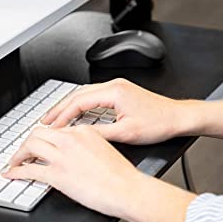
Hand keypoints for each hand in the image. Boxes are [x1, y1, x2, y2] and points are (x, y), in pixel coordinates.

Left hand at [3, 125, 141, 216]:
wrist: (127, 189)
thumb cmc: (121, 174)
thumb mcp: (105, 149)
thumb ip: (87, 146)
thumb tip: (74, 154)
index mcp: (84, 132)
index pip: (56, 130)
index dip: (46, 138)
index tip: (42, 144)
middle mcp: (71, 140)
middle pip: (39, 133)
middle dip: (28, 142)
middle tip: (24, 151)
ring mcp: (62, 156)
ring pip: (30, 145)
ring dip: (19, 154)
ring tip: (15, 161)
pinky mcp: (57, 174)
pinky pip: (29, 169)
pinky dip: (16, 171)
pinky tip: (12, 174)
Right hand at [42, 78, 188, 144]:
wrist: (177, 117)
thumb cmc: (158, 123)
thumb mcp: (127, 132)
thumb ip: (101, 133)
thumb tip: (80, 135)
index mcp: (114, 91)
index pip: (79, 101)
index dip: (63, 115)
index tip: (52, 127)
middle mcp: (114, 85)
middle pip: (78, 94)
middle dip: (60, 108)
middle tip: (46, 120)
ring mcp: (117, 87)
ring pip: (85, 94)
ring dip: (69, 106)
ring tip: (56, 118)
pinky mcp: (120, 92)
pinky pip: (94, 96)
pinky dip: (81, 105)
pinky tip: (76, 114)